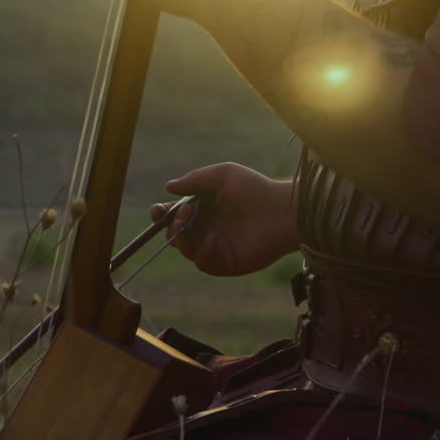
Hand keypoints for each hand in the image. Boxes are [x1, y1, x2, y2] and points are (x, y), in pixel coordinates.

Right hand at [151, 162, 299, 276]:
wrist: (282, 212)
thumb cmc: (255, 188)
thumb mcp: (223, 175)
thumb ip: (195, 180)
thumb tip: (168, 187)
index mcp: (204, 208)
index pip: (175, 214)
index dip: (162, 214)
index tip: (158, 210)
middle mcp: (207, 227)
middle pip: (175, 234)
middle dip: (171, 226)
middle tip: (183, 215)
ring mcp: (215, 247)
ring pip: (185, 250)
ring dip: (182, 239)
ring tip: (191, 225)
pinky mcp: (226, 263)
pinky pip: (203, 264)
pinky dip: (202, 254)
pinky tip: (211, 240)